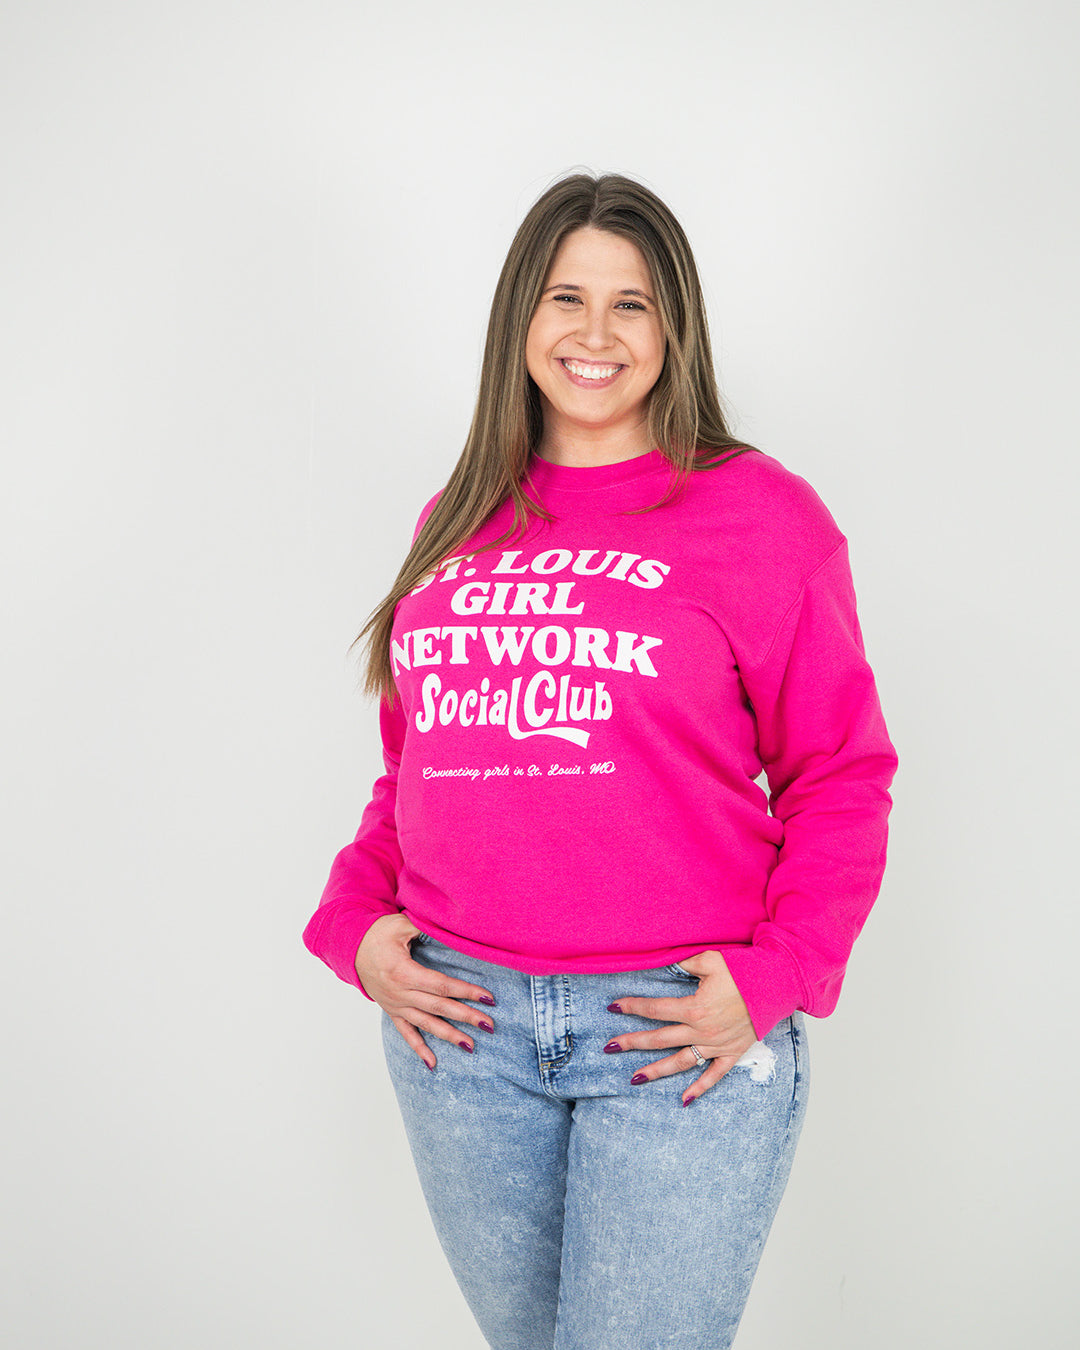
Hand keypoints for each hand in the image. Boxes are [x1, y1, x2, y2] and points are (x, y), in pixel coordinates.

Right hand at [355, 914, 495, 1070]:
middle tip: (489, 1025)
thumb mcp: (400, 924)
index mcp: (403, 972)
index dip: (465, 991)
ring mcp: (395, 1005)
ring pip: (426, 1024)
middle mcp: (399, 993)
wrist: (350, 947)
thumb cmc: (377, 934)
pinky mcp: (392, 1011)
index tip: (487, 997)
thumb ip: (423, 928)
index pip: (441, 985)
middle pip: (438, 1007)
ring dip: (450, 1036)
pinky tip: (433, 1064)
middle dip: (466, 1016)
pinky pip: (406, 1033)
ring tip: (471, 1046)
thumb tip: (449, 930)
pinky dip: (419, 1049)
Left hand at [605, 951, 757, 1104]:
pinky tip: (684, 1100)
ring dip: (656, 1071)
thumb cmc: (744, 970)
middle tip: (610, 1047)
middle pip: (660, 1039)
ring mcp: (717, 1045)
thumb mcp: (711, 960)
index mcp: (694, 1008)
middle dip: (633, 1042)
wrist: (777, 985)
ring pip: (681, 1062)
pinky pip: (714, 1075)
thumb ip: (684, 963)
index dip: (633, 1006)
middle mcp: (702, 1031)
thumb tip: (666, 963)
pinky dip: (699, 1088)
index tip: (614, 1006)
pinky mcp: (732, 1053)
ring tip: (633, 1079)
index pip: (655, 1009)